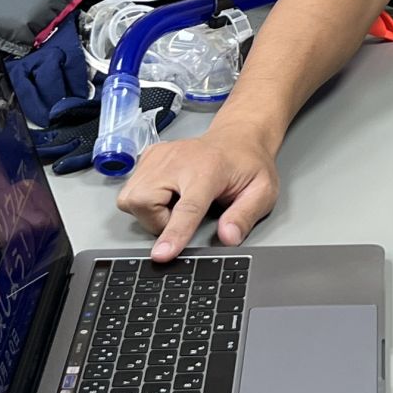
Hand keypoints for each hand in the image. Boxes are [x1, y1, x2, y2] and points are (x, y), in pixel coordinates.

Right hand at [116, 126, 277, 260]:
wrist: (238, 138)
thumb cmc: (248, 165)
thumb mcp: (262, 192)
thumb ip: (245, 217)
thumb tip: (228, 238)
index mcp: (209, 170)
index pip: (187, 207)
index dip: (174, 233)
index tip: (162, 254)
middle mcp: (178, 160)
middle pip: (144, 201)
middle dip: (157, 222)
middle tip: (182, 216)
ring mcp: (160, 156)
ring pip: (131, 197)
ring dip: (149, 211)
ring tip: (175, 203)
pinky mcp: (149, 156)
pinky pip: (130, 188)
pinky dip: (144, 198)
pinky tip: (166, 192)